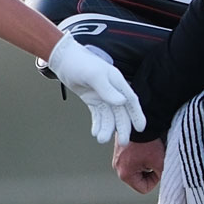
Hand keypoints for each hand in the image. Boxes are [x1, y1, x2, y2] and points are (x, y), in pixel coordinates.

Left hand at [45, 32, 147, 146]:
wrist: (63, 60)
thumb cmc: (80, 63)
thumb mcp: (94, 75)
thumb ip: (107, 90)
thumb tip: (121, 103)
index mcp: (117, 82)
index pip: (131, 100)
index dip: (137, 114)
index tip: (141, 128)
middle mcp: (112, 90)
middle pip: (121, 112)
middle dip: (123, 127)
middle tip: (123, 142)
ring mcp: (102, 96)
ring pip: (109, 116)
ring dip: (107, 128)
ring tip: (101, 139)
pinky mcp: (93, 100)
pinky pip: (98, 115)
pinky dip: (98, 124)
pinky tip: (96, 132)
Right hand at [114, 136, 164, 193]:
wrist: (142, 120)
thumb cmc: (148, 142)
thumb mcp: (159, 162)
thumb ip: (160, 175)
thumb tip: (160, 177)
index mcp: (125, 174)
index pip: (143, 188)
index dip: (155, 181)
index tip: (158, 168)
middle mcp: (117, 167)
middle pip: (139, 179)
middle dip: (149, 171)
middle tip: (155, 159)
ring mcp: (117, 158)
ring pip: (136, 168)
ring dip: (145, 163)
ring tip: (150, 151)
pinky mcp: (119, 149)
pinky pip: (132, 158)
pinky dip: (140, 155)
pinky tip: (146, 146)